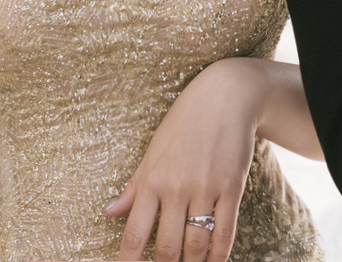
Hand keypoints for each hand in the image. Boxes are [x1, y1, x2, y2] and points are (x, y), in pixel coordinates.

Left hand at [108, 58, 263, 261]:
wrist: (226, 96)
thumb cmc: (185, 122)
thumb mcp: (153, 151)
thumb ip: (134, 186)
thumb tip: (109, 212)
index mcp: (151, 180)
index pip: (134, 235)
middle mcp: (176, 188)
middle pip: (165, 247)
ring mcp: (206, 189)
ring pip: (195, 244)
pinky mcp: (232, 188)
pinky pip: (225, 232)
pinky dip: (219, 255)